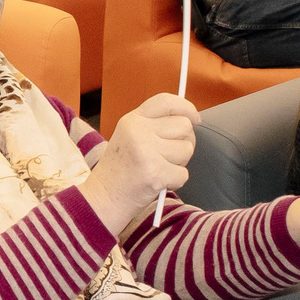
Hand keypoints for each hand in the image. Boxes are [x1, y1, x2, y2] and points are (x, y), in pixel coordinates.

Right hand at [87, 94, 198, 229]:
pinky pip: (184, 173)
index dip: (186, 108)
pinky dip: (175, 181)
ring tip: (159, 168)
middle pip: (184, 126)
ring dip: (179, 163)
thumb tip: (190, 120)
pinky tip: (158, 183)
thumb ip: (154, 125)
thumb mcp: (129, 137)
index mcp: (132, 120)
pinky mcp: (155, 173)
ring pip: (187, 150)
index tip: (195, 119)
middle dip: (183, 142)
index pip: (166, 101)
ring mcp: (146, 152)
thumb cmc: (121, 169)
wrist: (103, 198)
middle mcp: (138, 131)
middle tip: (168, 155)